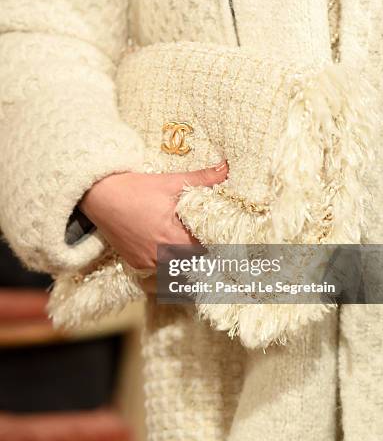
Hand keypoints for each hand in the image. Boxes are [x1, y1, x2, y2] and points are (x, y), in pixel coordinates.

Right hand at [78, 162, 227, 290]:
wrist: (98, 195)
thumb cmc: (135, 188)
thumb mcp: (170, 182)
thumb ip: (202, 179)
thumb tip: (226, 169)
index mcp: (173, 239)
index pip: (206, 251)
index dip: (218, 246)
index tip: (225, 241)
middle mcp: (160, 257)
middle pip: (192, 264)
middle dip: (204, 256)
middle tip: (215, 247)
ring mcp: (146, 263)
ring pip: (176, 270)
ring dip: (186, 263)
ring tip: (195, 252)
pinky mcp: (135, 264)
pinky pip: (158, 272)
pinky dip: (168, 265)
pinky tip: (172, 254)